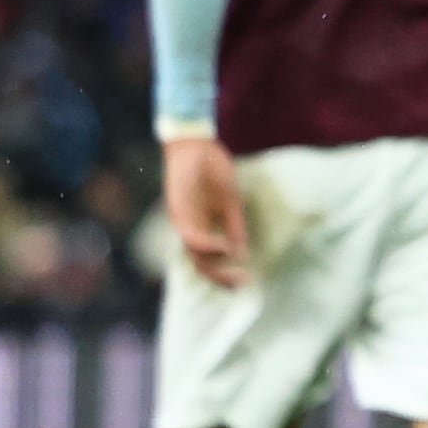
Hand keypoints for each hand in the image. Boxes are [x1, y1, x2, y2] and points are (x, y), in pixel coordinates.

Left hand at [161, 133, 251, 289]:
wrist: (194, 144)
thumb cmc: (211, 169)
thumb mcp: (230, 201)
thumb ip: (234, 226)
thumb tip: (241, 252)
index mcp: (202, 227)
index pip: (211, 259)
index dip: (226, 272)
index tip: (247, 279)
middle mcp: (190, 229)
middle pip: (201, 264)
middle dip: (221, 277)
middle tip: (242, 283)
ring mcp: (183, 221)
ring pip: (195, 255)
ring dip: (215, 267)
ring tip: (236, 272)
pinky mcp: (180, 211)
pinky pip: (193, 236)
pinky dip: (210, 245)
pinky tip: (225, 247)